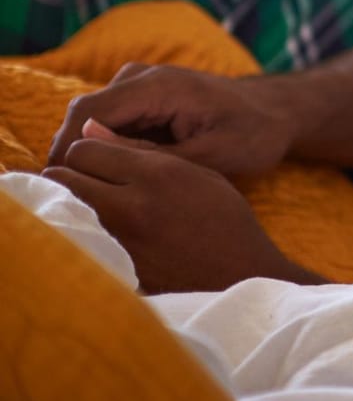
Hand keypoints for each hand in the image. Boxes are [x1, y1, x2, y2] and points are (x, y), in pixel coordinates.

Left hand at [43, 133, 319, 292]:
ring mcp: (119, 240)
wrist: (240, 272)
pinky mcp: (113, 267)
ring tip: (92, 207)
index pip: (84, 150)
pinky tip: (102, 234)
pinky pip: (77, 241)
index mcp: (156, 174)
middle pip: (63, 178)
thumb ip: (140, 150)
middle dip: (69, 176)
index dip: (88, 151)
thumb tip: (89, 128)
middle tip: (86, 182)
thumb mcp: (196, 172)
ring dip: (70, 204)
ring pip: (64, 210)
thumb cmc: (223, 217)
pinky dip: (81, 234)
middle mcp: (131, 205)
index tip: (98, 161)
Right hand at [49, 62, 293, 178]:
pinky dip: (105, 148)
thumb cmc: (254, 135)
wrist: (276, 113)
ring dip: (88, 153)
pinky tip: (114, 179)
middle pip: (81, 116)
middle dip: (72, 155)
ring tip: (95, 194)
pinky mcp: (142, 96)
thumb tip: (90, 145)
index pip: (87, 113)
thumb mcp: (212, 155)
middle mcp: (143, 77)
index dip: (65, 150)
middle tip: (74, 201)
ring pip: (91, 120)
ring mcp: (141, 83)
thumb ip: (152, 154)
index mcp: (159, 86)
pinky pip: (109, 121)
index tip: (63, 189)